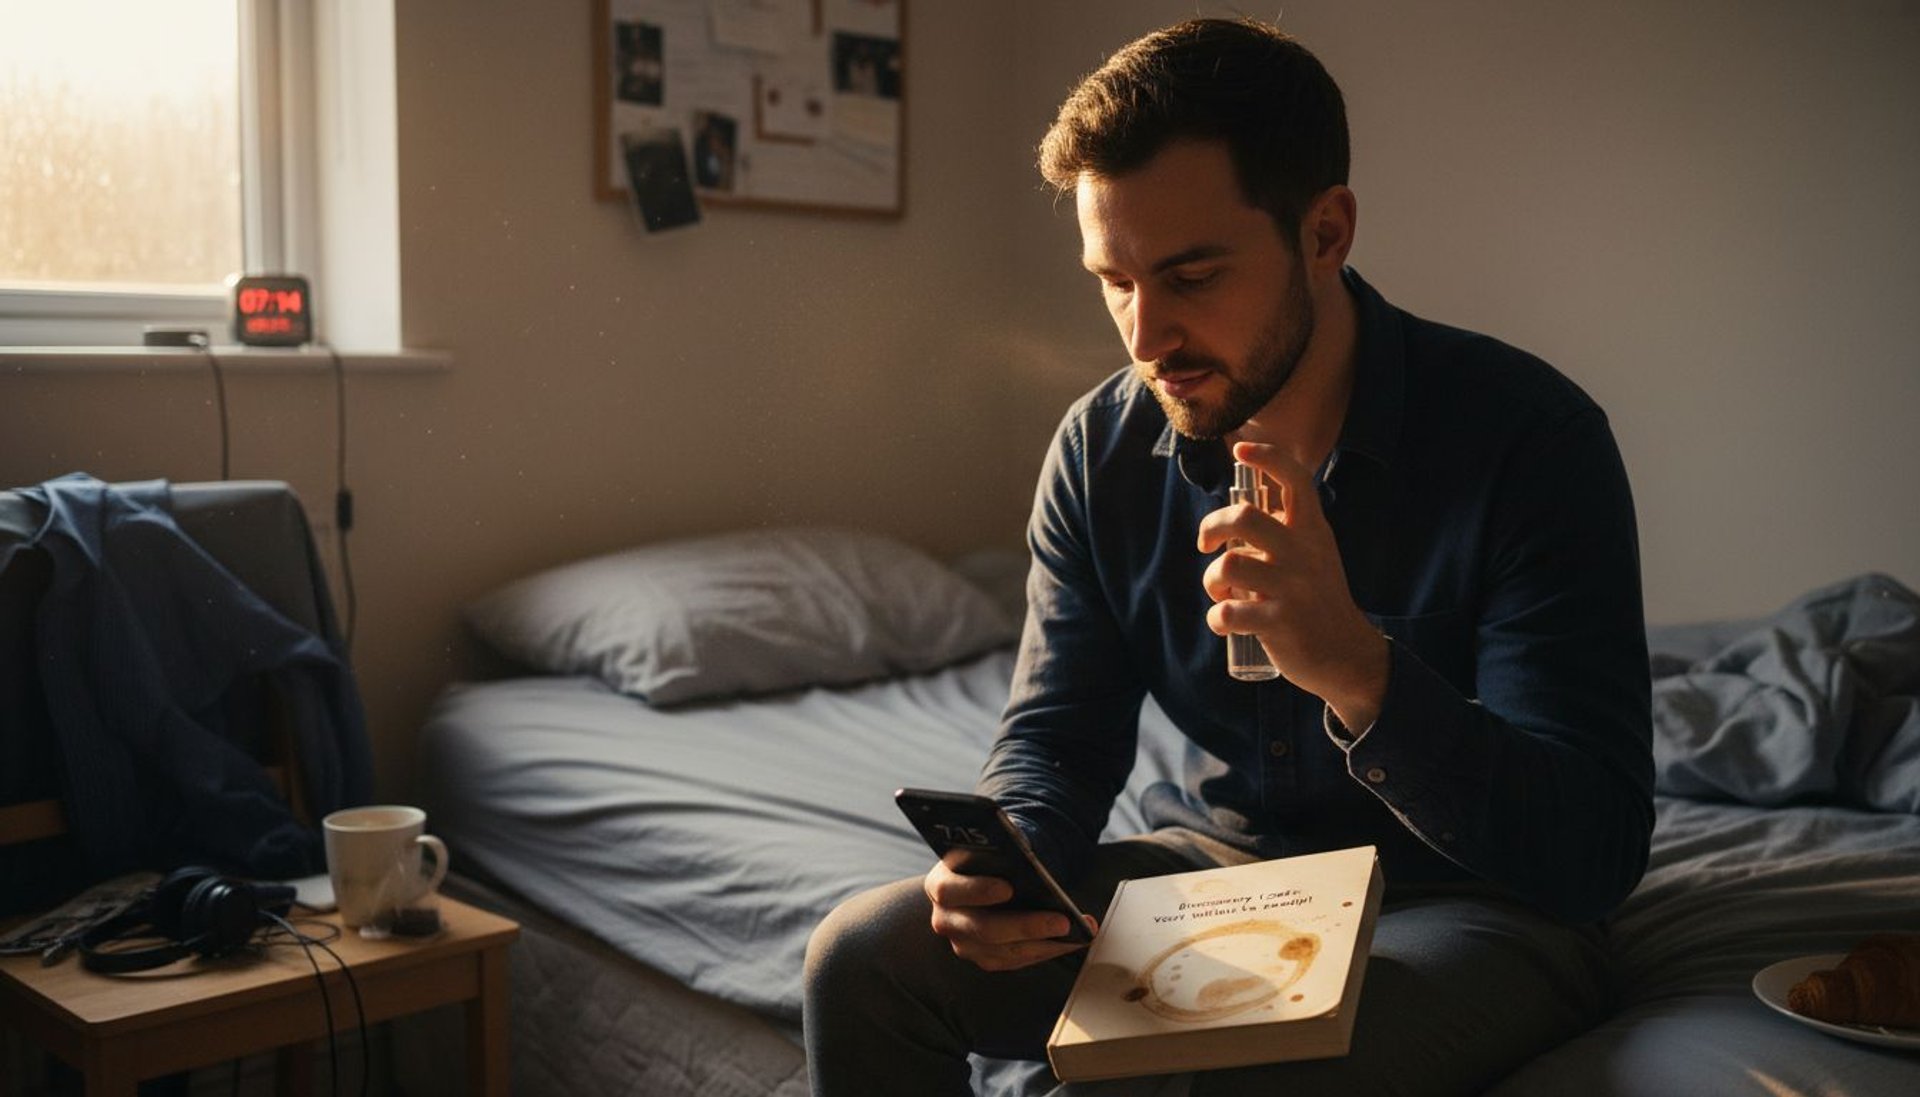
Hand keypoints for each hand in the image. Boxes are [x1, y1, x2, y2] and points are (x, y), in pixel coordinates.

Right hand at [923, 859, 1095, 971]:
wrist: (988, 879)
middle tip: (1061, 920)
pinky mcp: (985, 959)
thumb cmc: (990, 862)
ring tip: (1076, 931)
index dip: (978, 889)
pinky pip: (1017, 961)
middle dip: (1026, 925)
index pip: (949, 889)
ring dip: (1046, 943)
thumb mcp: (987, 851)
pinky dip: (1048, 950)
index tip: (1009, 887)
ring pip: (1005, 951)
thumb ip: (999, 852)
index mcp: (941, 884)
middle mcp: (947, 919)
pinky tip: (1071, 940)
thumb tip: (1026, 853)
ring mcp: (964, 944)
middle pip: (984, 928)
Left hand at [1196, 441, 1389, 729]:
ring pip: (1228, 565)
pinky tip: (1225, 622)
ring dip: (1212, 580)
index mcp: (1312, 531)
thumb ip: (1283, 532)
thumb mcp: (1313, 555)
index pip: (1294, 479)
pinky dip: (1216, 619)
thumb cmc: (1317, 598)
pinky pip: (1227, 613)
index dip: (1267, 457)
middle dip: (1211, 526)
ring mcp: (1292, 588)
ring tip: (1223, 593)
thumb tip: (1233, 513)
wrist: (1347, 653)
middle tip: (1205, 544)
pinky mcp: (1279, 623)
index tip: (1241, 450)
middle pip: (1244, 517)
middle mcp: (1303, 553)